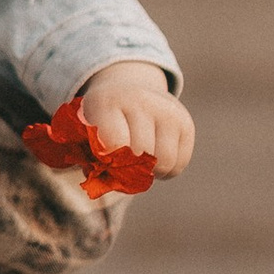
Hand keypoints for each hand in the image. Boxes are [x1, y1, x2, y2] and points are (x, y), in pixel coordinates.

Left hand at [74, 59, 193, 179]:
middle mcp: (140, 100)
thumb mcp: (88, 131)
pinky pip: (179, 164)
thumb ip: (92, 156)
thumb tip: (109, 181)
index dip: (112, 162)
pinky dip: (166, 171)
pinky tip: (155, 160)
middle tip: (124, 166)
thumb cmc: (102, 121)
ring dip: (151, 173)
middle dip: (132, 168)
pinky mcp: (185, 123)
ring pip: (164, 162)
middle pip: (141, 154)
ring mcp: (167, 110)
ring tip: (140, 164)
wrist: (130, 91)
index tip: (108, 164)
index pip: (116, 143)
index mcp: (108, 101)